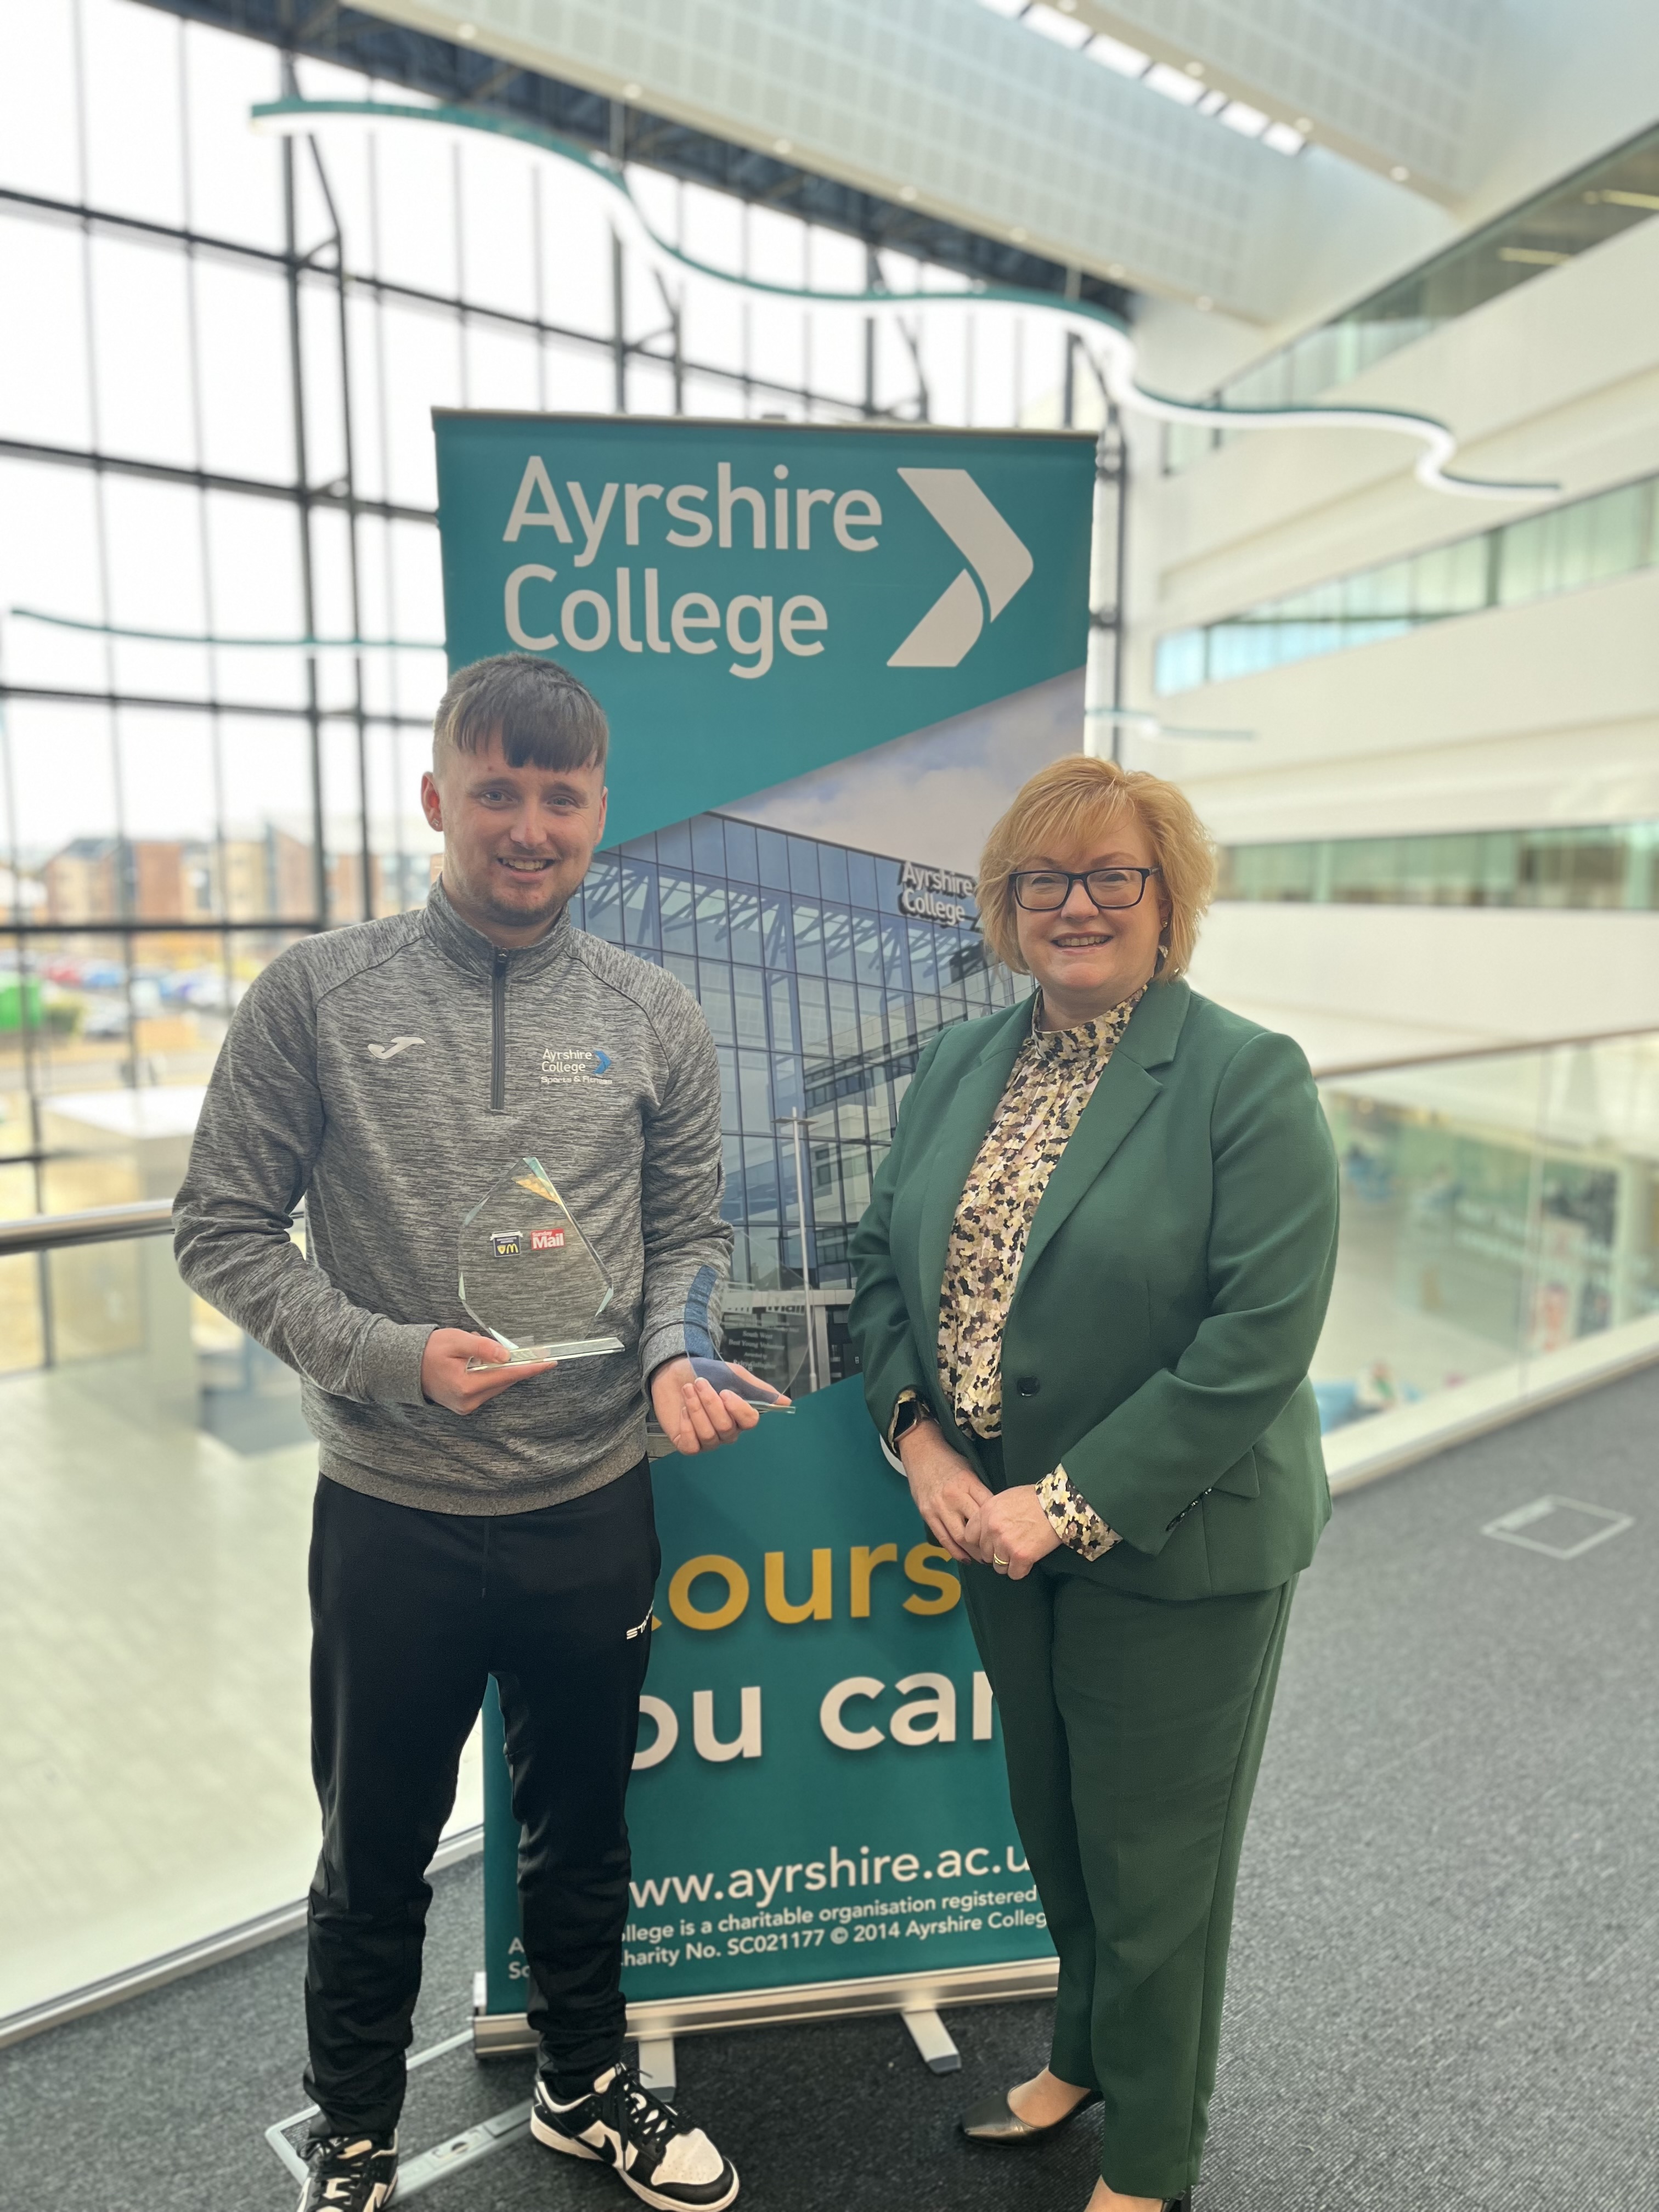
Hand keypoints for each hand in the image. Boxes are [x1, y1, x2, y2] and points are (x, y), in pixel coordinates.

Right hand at [420, 1328, 555, 1413]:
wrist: (406, 1366)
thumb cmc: (429, 1350)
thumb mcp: (456, 1340)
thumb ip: (482, 1347)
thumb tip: (506, 1356)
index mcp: (466, 1386)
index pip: (507, 1376)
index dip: (530, 1368)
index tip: (550, 1362)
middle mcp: (468, 1401)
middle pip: (504, 1381)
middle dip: (510, 1362)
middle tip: (503, 1345)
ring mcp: (467, 1406)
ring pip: (497, 1384)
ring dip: (497, 1367)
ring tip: (474, 1352)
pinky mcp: (465, 1405)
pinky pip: (488, 1388)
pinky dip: (488, 1374)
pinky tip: (473, 1362)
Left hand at [650, 1355, 769, 1453]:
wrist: (675, 1371)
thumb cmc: (708, 1373)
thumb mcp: (735, 1375)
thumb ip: (758, 1389)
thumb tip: (786, 1402)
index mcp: (740, 1415)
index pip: (750, 1421)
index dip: (738, 1409)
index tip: (725, 1391)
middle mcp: (727, 1431)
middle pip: (727, 1428)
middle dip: (711, 1404)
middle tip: (699, 1383)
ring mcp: (708, 1440)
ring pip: (709, 1435)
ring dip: (697, 1409)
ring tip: (688, 1390)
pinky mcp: (688, 1444)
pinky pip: (692, 1446)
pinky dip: (687, 1425)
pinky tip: (683, 1410)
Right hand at [897, 1418, 993, 1561]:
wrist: (921, 1452)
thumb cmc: (949, 1461)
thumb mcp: (970, 1470)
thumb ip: (980, 1491)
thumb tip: (997, 1514)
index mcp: (968, 1483)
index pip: (988, 1510)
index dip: (999, 1527)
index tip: (1007, 1536)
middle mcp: (953, 1496)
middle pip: (975, 1528)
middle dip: (988, 1545)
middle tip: (999, 1553)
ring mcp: (938, 1507)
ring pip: (959, 1537)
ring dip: (973, 1552)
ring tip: (985, 1559)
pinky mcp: (927, 1514)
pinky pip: (942, 1538)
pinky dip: (955, 1551)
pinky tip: (965, 1558)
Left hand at [963, 1484, 1060, 1580]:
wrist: (1058, 1505)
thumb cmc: (1033, 1499)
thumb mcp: (1004, 1499)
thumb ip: (990, 1514)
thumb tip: (984, 1530)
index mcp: (986, 1512)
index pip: (969, 1537)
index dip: (980, 1542)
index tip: (989, 1543)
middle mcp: (992, 1529)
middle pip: (984, 1553)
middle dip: (996, 1553)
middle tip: (1010, 1547)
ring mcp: (1005, 1543)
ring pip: (998, 1567)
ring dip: (1008, 1563)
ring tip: (1020, 1553)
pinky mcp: (1021, 1556)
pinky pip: (1014, 1574)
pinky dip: (1021, 1570)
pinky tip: (1028, 1559)